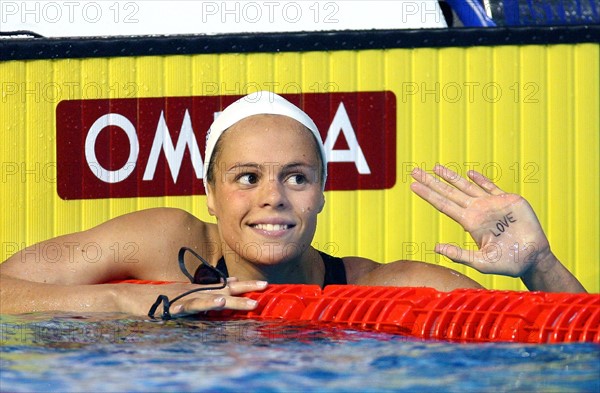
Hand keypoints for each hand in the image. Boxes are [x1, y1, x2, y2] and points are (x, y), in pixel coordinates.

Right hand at [116, 278, 267, 315]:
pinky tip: (219, 303)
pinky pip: (193, 305)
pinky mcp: (174, 306)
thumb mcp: (173, 298)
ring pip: (214, 298)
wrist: (122, 296)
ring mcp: (184, 298)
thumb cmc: (148, 298)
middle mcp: (192, 291)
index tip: (258, 284)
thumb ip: (191, 298)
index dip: (240, 284)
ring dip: (234, 300)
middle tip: (266, 286)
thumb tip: (207, 299)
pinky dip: (207, 304)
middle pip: (224, 288)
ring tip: (253, 302)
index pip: (220, 285)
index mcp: (193, 289)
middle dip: (246, 288)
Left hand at [410, 164, 549, 277]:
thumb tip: (436, 248)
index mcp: (469, 223)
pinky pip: (491, 187)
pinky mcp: (509, 200)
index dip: (428, 194)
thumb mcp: (480, 261)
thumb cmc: (508, 263)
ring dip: (451, 176)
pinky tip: (469, 174)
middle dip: (432, 181)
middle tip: (415, 171)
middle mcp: (477, 211)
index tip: (413, 185)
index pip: (443, 205)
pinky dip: (481, 180)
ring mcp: (491, 204)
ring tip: (436, 167)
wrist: (534, 258)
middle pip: (449, 192)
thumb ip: (459, 254)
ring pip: (466, 186)